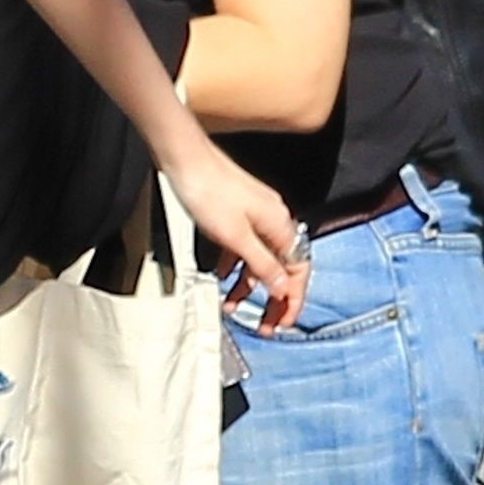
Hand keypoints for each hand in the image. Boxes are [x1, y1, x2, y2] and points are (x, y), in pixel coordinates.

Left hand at [157, 136, 306, 333]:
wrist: (185, 158)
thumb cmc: (208, 192)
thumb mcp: (236, 238)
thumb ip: (261, 264)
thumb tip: (283, 287)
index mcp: (281, 226)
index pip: (298, 271)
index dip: (292, 300)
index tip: (282, 324)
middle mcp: (274, 220)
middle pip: (282, 268)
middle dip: (273, 298)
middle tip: (263, 325)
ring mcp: (256, 216)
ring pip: (259, 259)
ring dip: (248, 285)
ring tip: (231, 306)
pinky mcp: (237, 213)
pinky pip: (243, 246)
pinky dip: (234, 265)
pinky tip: (221, 277)